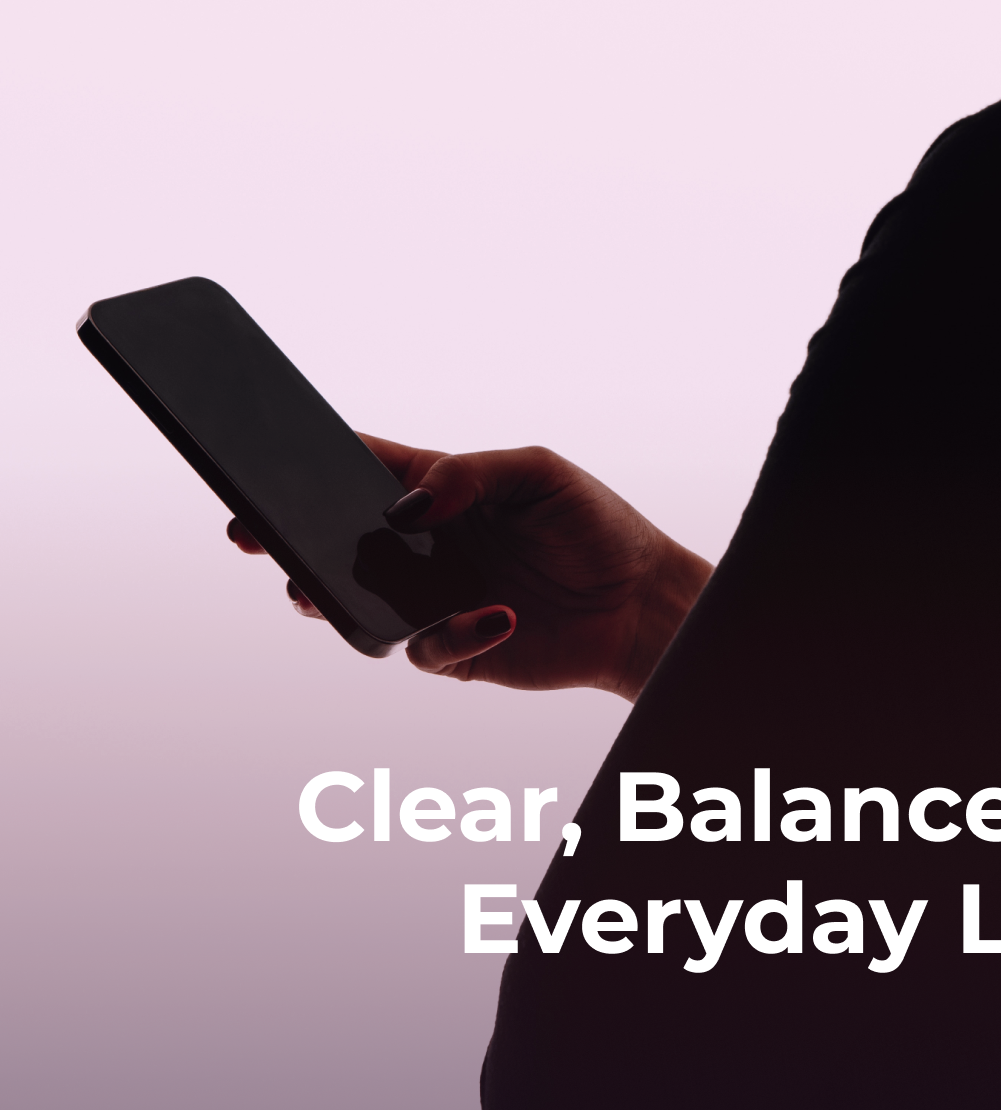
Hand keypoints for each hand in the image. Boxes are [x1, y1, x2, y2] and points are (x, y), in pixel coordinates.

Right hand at [226, 440, 711, 700]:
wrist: (639, 601)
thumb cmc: (593, 524)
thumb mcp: (539, 473)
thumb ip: (471, 474)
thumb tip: (406, 504)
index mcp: (438, 489)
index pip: (361, 467)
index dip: (306, 463)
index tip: (261, 461)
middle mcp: (422, 543)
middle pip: (334, 536)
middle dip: (286, 534)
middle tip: (253, 531)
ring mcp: (429, 597)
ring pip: (352, 599)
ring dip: (329, 594)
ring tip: (317, 587)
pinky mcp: (451, 648)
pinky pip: (422, 646)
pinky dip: (453, 632)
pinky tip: (498, 615)